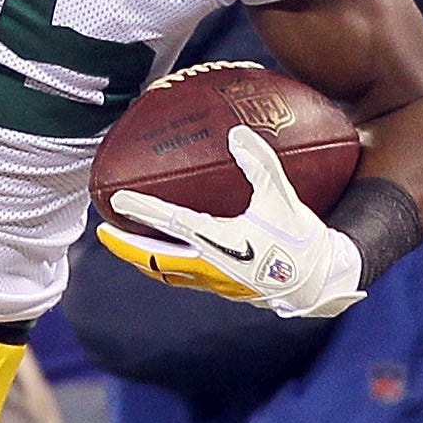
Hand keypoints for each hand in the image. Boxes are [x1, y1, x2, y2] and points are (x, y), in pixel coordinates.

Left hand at [96, 127, 367, 318]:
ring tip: (125, 246)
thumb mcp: (282, 197)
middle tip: (103, 233)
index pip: (171, 223)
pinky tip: (163, 255)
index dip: (143, 209)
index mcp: (220, 242)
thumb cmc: (300, 239)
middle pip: (154, 259)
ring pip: (166, 273)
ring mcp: (213, 281)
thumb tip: (236, 133)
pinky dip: (165, 266)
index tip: (117, 199)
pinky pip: (183, 277)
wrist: (319, 283)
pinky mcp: (222, 289)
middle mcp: (210, 266)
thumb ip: (260, 164)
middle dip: (126, 247)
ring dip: (142, 259)